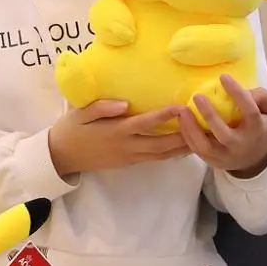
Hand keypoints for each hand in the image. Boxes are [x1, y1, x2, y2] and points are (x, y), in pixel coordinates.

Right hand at [48, 100, 189, 176]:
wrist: (62, 156)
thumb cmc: (71, 129)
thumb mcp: (81, 113)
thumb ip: (102, 107)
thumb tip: (125, 103)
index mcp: (115, 131)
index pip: (144, 123)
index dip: (164, 116)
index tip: (181, 107)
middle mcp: (126, 146)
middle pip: (161, 144)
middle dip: (184, 136)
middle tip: (204, 127)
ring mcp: (129, 157)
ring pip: (161, 155)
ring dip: (182, 148)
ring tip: (202, 139)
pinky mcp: (129, 162)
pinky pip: (154, 158)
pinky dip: (171, 154)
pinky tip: (183, 147)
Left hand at [178, 75, 266, 176]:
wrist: (254, 158)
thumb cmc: (258, 127)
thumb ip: (260, 97)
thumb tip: (242, 89)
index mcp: (257, 130)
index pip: (249, 111)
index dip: (237, 93)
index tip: (223, 77)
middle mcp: (241, 145)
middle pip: (224, 134)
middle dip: (210, 115)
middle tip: (197, 96)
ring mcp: (225, 156)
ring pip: (206, 146)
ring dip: (191, 128)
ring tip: (182, 110)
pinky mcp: (212, 161)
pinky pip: (196, 150)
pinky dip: (187, 135)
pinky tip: (182, 120)